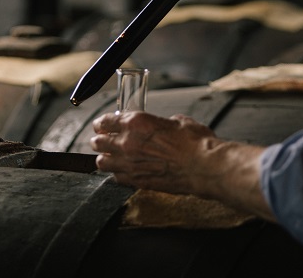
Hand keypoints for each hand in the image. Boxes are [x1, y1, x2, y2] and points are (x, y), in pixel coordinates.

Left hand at [91, 111, 217, 194]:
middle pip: (99, 142)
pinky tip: (125, 171)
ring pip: (102, 162)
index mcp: (137, 123)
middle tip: (102, 140)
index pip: (106, 121)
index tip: (102, 125)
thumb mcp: (179, 122)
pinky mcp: (137, 181)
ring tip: (111, 157)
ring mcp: (130, 164)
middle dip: (100, 140)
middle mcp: (128, 143)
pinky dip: (118, 173)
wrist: (204, 167)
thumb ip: (163, 123)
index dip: (102, 123)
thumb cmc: (196, 143)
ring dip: (105, 158)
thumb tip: (164, 125)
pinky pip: (117, 178)